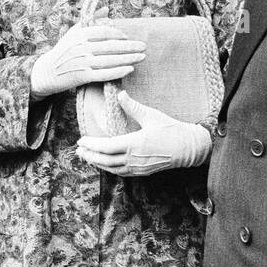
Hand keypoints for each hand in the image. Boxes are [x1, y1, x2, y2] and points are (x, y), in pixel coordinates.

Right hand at [29, 22, 145, 98]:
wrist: (47, 71)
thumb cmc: (64, 49)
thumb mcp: (74, 32)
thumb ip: (91, 20)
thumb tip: (107, 10)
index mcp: (80, 35)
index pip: (103, 32)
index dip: (117, 34)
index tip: (128, 37)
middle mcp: (81, 48)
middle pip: (110, 46)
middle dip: (130, 46)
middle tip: (144, 46)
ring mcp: (82, 63)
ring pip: (110, 60)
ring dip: (128, 58)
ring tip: (142, 57)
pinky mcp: (83, 77)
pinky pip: (104, 74)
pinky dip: (118, 72)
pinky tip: (130, 69)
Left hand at [76, 91, 210, 176]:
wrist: (188, 147)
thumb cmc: (170, 129)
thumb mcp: (151, 115)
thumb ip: (133, 106)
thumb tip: (120, 94)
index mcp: (134, 143)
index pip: (106, 147)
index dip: (92, 144)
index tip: (81, 140)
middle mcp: (134, 158)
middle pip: (105, 161)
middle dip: (90, 155)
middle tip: (78, 150)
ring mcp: (138, 167)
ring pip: (112, 169)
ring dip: (97, 163)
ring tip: (87, 157)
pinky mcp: (142, 172)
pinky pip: (121, 172)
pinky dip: (109, 168)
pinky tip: (104, 164)